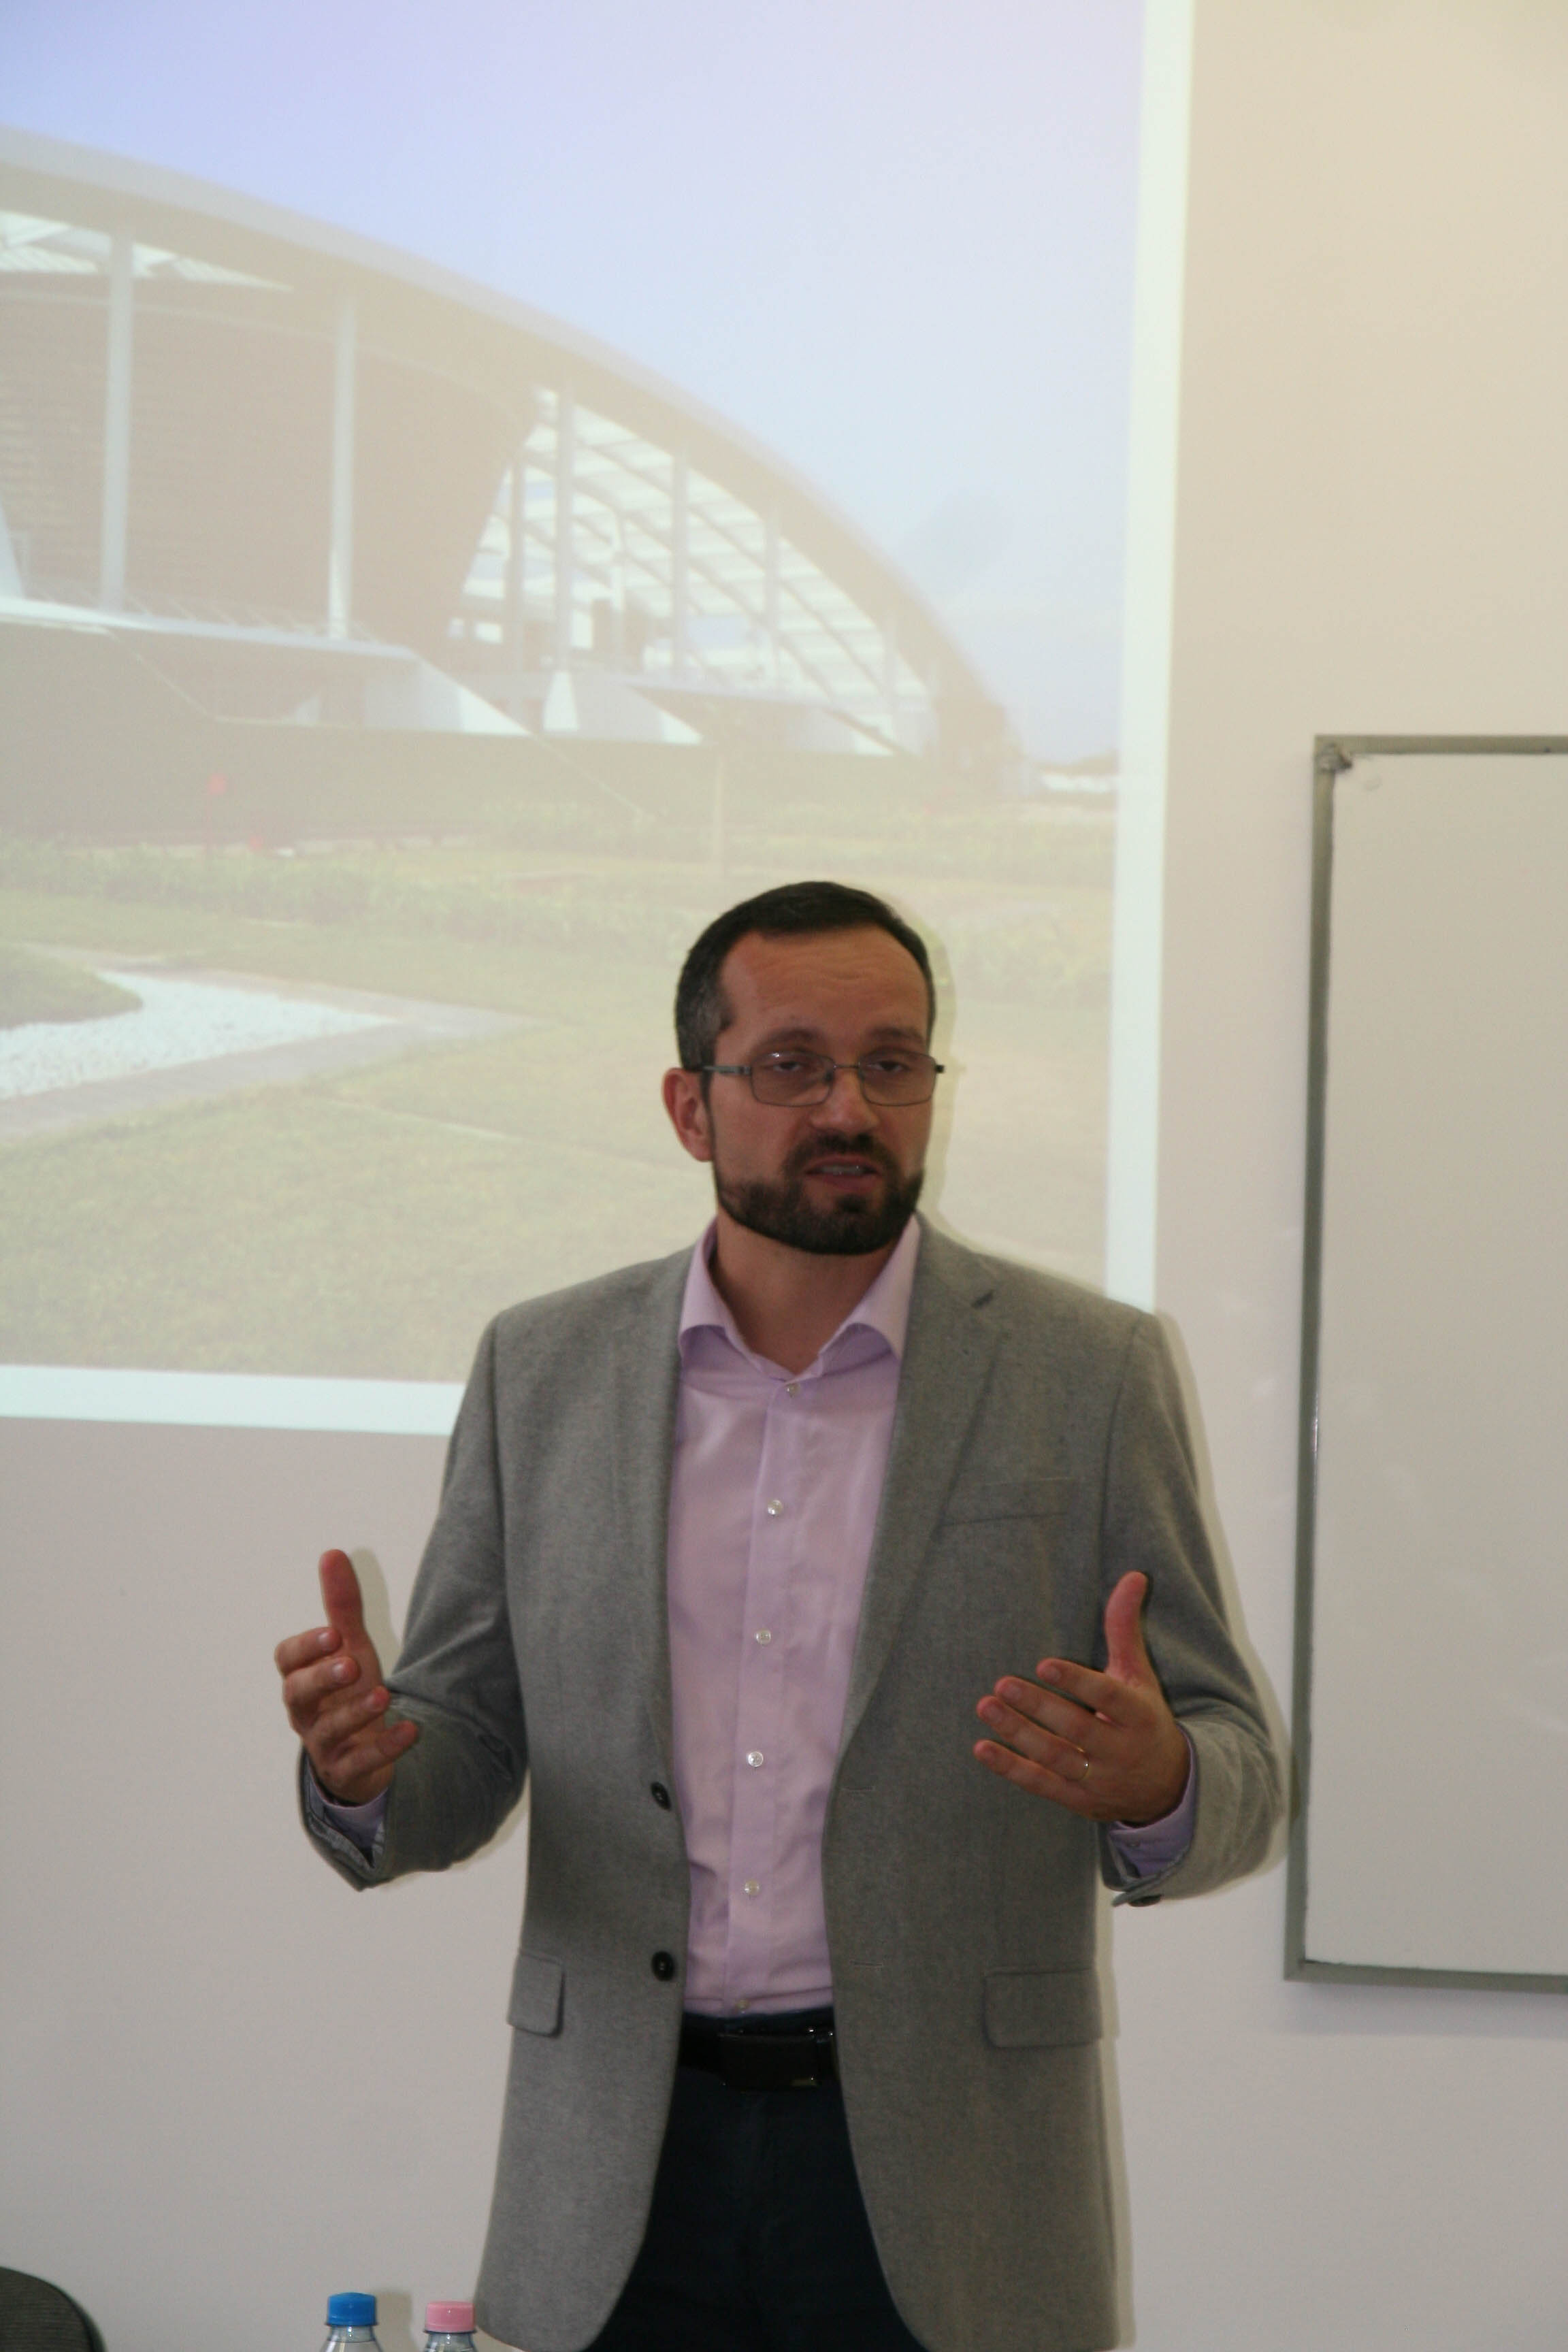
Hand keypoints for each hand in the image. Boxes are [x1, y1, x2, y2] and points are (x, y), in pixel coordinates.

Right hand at [274, 1549, 418, 1805]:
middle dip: (323, 1678)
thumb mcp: (348, 1647)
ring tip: (382, 1694)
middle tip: (352, 1663)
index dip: (305, 1647)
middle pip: (298, 1695)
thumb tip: (332, 1553)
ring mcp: (323, 1744)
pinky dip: (385, 1747)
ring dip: (355, 1712)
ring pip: (328, 1731)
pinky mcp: (347, 1770)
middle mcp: (304, 1711)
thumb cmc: (347, 1690)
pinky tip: (410, 1729)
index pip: (286, 1661)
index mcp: (300, 1678)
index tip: (333, 1633)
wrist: (359, 1751)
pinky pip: (360, 1762)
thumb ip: (341, 1606)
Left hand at [973, 1571, 1189, 1824]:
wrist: (1166, 1788)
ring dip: (1018, 1734)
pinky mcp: (1078, 1800)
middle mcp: (1120, 1750)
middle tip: (1002, 1684)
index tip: (1044, 1663)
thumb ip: (1125, 1628)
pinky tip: (982, 1748)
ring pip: (1055, 1758)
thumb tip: (1134, 1575)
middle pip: (1077, 1730)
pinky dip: (1010, 1769)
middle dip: (1039, 1708)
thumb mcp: (1139, 1675)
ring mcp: (1098, 1780)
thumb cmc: (1144, 1718)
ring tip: (986, 1706)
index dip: (1078, 1682)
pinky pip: (1041, 1785)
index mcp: (1139, 1716)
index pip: (1109, 1698)